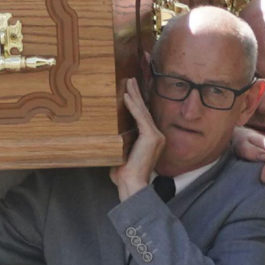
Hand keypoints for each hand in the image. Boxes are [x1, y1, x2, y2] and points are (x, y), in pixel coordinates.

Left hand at [111, 80, 165, 201]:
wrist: (132, 184)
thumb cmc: (125, 174)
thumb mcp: (121, 153)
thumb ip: (119, 142)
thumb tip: (107, 135)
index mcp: (151, 139)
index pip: (143, 116)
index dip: (137, 102)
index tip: (130, 90)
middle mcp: (157, 135)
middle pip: (144, 110)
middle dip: (136, 93)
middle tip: (130, 79)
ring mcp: (156, 135)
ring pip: (143, 111)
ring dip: (134, 95)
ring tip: (128, 82)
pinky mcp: (151, 136)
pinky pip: (140, 117)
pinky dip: (132, 106)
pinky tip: (126, 95)